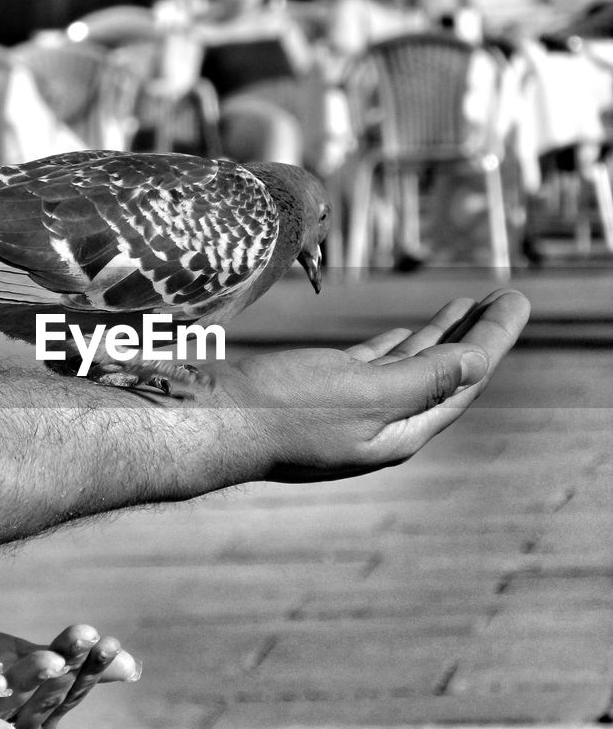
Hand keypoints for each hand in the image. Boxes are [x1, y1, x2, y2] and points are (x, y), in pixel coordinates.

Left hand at [0, 624, 140, 728]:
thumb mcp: (24, 663)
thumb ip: (72, 665)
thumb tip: (134, 667)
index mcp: (33, 708)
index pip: (72, 689)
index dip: (92, 670)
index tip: (111, 642)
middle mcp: (8, 720)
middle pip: (49, 698)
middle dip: (72, 671)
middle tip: (94, 642)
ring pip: (12, 706)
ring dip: (33, 683)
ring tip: (52, 658)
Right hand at [226, 290, 529, 481]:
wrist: (213, 421)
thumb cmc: (284, 410)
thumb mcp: (362, 394)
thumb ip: (422, 380)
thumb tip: (477, 362)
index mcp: (400, 432)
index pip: (463, 380)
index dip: (493, 339)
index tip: (514, 298)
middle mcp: (382, 425)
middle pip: (444, 374)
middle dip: (476, 335)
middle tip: (504, 296)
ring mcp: (351, 411)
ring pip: (410, 367)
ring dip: (441, 335)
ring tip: (468, 304)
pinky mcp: (321, 395)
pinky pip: (375, 367)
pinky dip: (397, 346)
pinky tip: (406, 332)